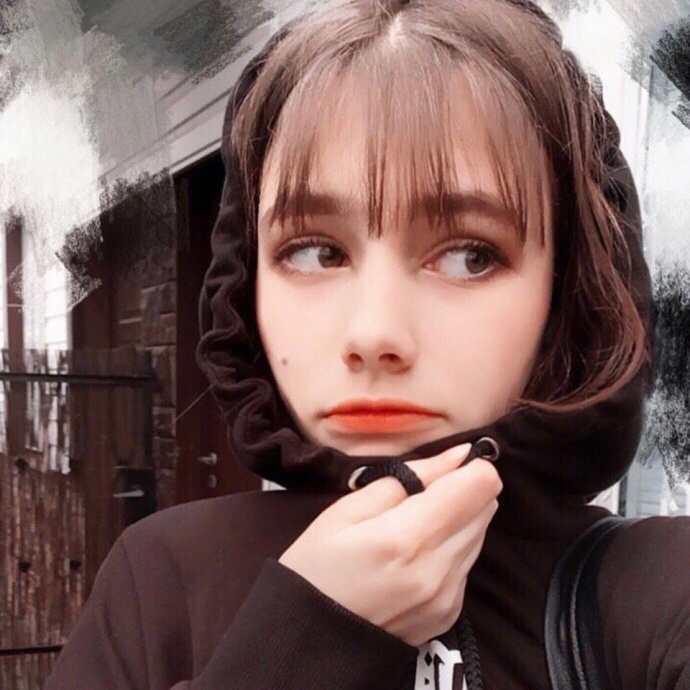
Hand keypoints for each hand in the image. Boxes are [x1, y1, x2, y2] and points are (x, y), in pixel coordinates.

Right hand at [278, 442, 501, 645]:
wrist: (310, 641)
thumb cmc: (317, 565)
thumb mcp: (347, 509)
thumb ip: (408, 478)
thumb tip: (457, 456)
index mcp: (409, 536)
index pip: (481, 485)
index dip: (468, 467)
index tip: (442, 470)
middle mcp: (438, 569)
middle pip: (487, 507)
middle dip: (461, 491)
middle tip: (419, 498)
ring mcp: (447, 597)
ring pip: (480, 534)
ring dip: (457, 520)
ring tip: (412, 529)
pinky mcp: (449, 614)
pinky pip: (467, 564)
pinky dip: (449, 550)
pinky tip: (414, 557)